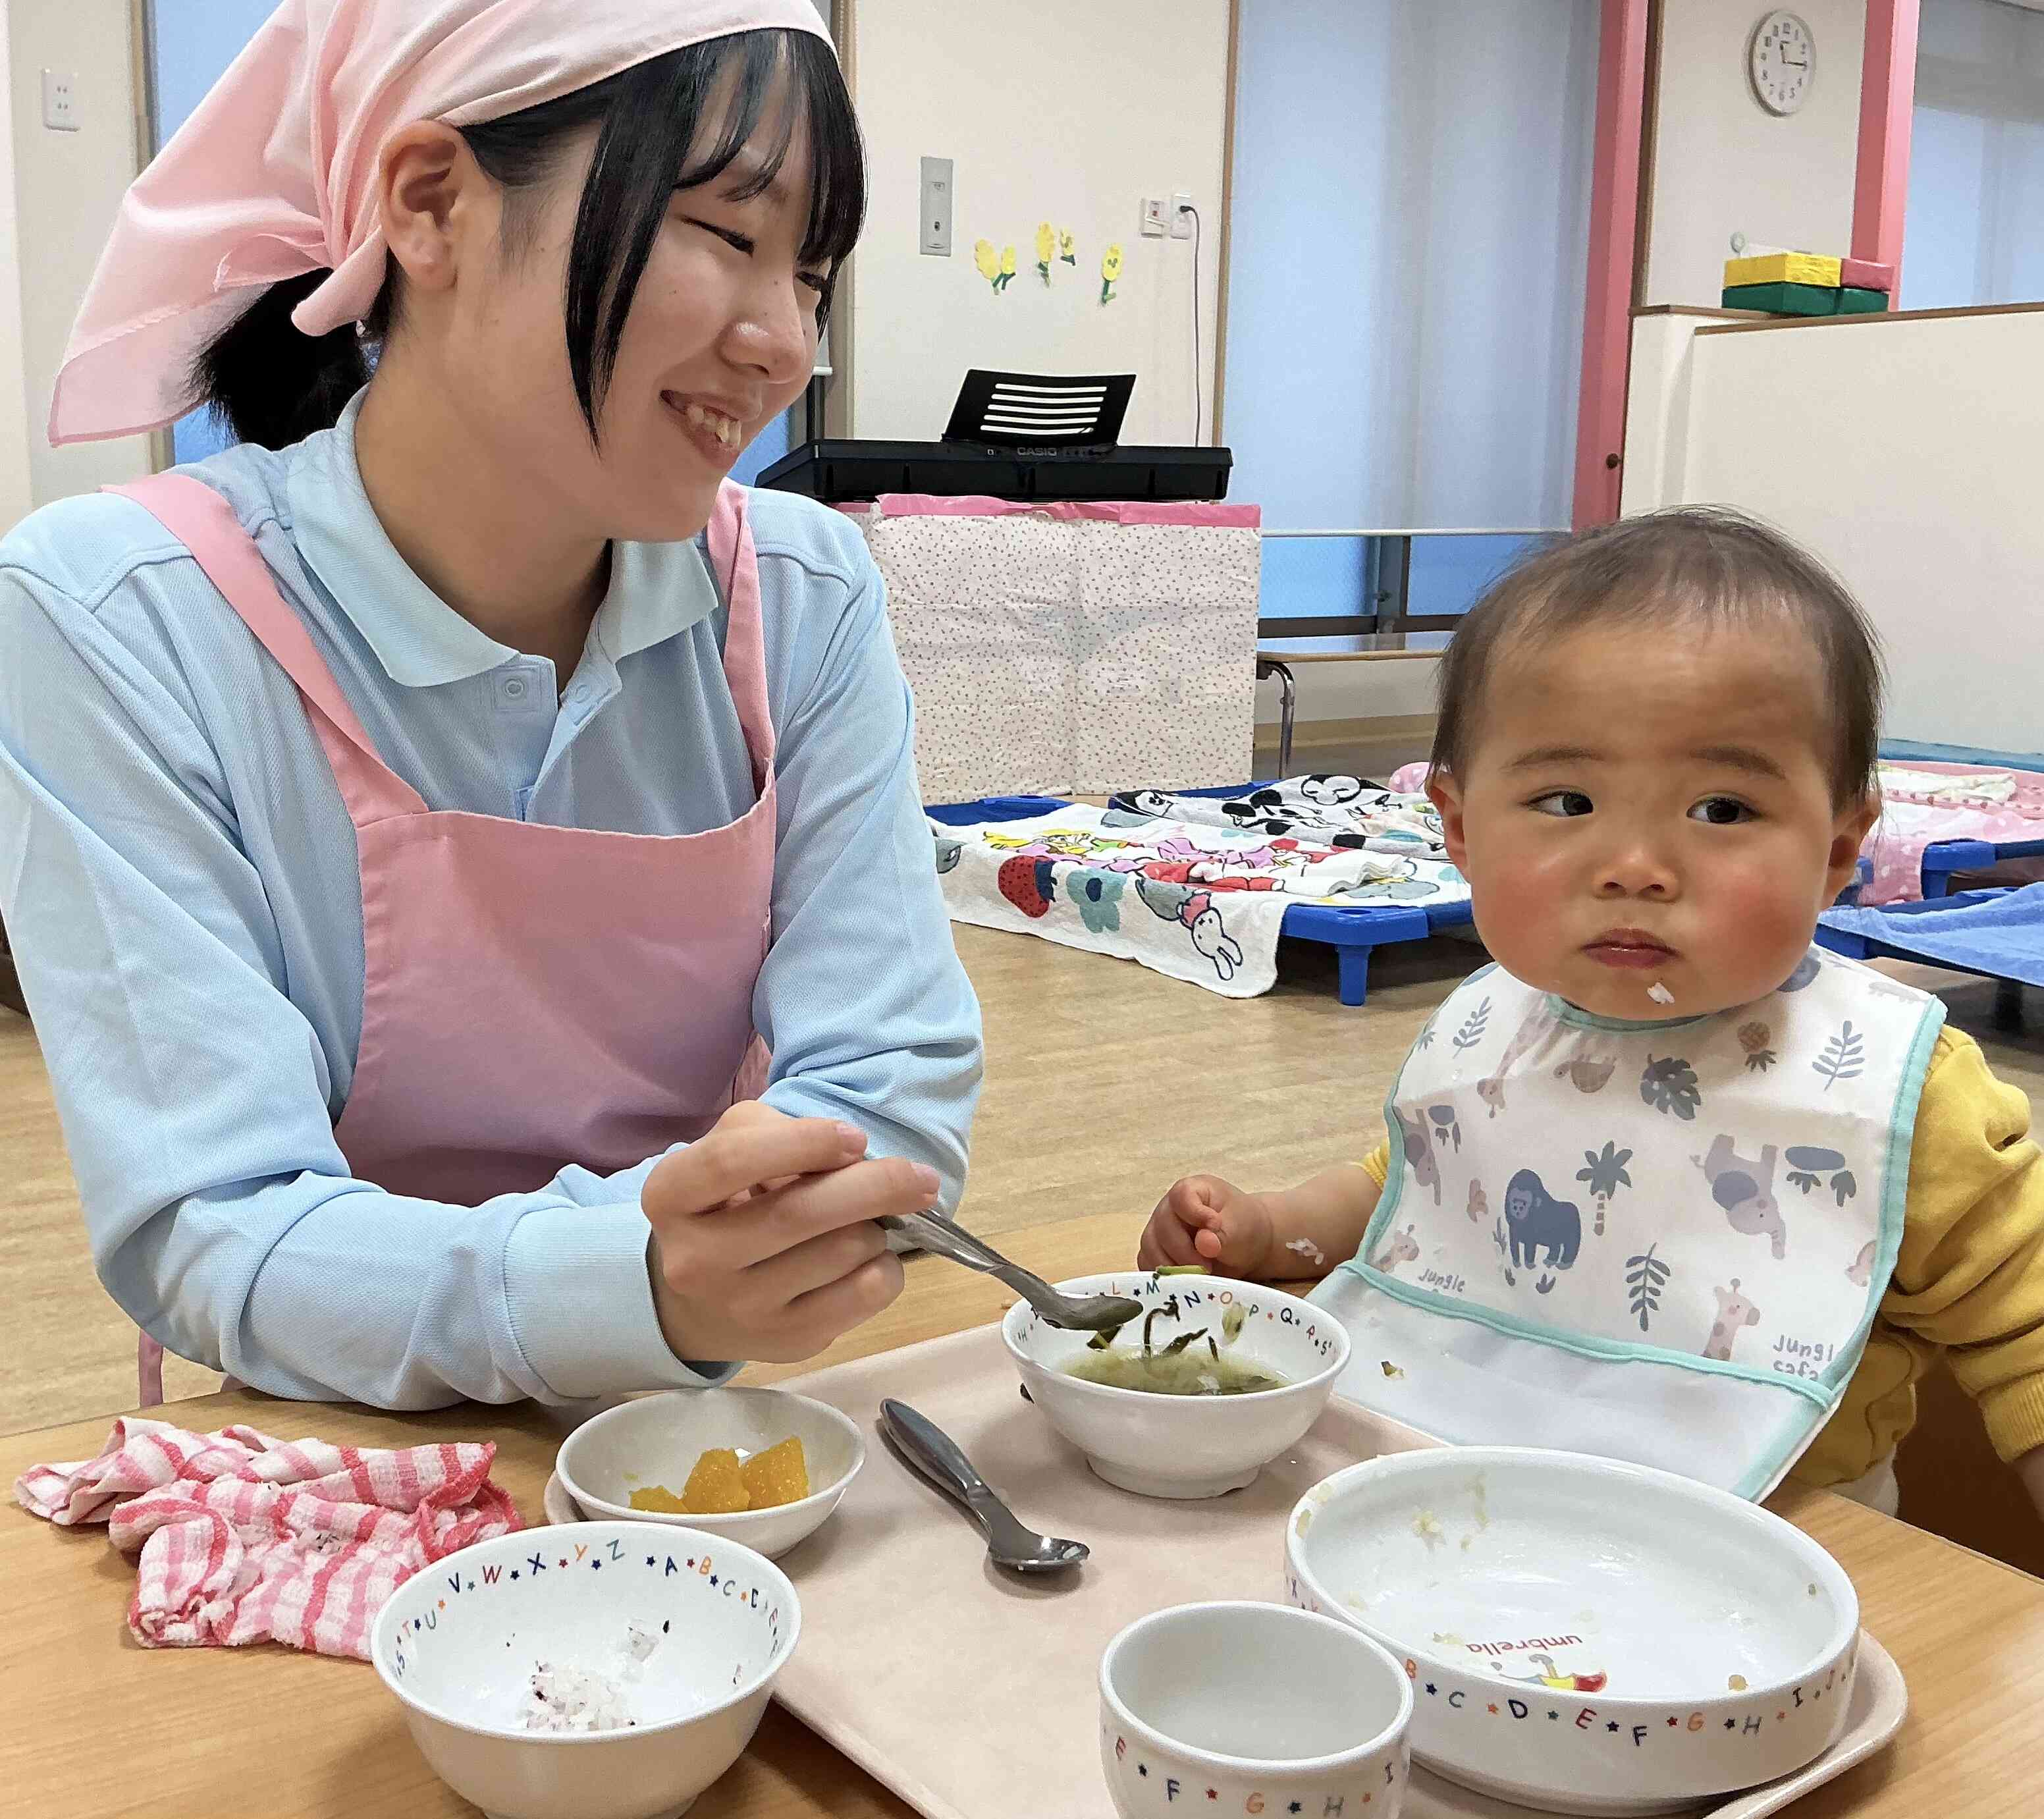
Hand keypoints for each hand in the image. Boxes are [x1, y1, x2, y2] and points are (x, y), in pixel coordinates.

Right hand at [642, 1101, 933, 1363]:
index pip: (731, 1162)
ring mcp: (741, 1308)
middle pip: (797, 1214)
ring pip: (841, 1253)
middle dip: (874, 1186)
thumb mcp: (731, 1148)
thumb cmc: (727, 1203)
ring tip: (870, 1221)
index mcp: (670, 1196)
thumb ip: (776, 1133)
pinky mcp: (786, 1342)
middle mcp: (694, 1259)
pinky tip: (872, 1257)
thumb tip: (851, 1153)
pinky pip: (863, 1295)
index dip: (802, 1143)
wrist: (701, 1299)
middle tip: (920, 1176)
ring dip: (877, 1227)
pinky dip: (887, 1267)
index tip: (855, 1138)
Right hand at [1137, 1173, 1273, 1277]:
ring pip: (1150, 1247)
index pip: (1180, 1196)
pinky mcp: (1156, 1252)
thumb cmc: (1242, 1227)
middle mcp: (1170, 1208)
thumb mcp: (1241, 1227)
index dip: (1193, 1213)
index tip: (1214, 1228)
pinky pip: (1148, 1263)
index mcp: (1192, 1191)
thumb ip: (1223, 1234)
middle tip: (1208, 1266)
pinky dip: (1163, 1276)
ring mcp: (1159, 1230)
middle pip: (1162, 1226)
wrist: (1246, 1245)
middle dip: (1184, 1251)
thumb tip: (1204, 1243)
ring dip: (1172, 1267)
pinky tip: (1183, 1282)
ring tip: (1198, 1276)